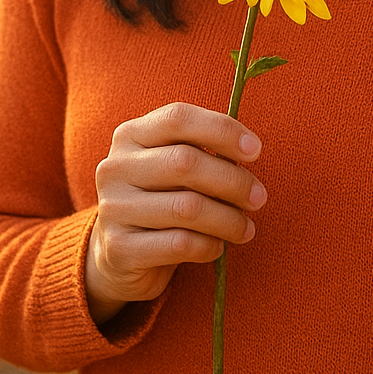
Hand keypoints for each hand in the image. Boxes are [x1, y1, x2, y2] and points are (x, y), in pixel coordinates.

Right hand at [85, 103, 265, 324]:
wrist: (118, 255)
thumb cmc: (159, 200)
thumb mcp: (173, 167)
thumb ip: (202, 151)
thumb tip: (249, 151)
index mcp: (130, 135)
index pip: (178, 118)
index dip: (222, 130)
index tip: (255, 150)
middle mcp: (115, 167)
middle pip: (186, 162)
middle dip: (233, 180)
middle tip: (259, 198)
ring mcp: (113, 208)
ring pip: (187, 207)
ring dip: (228, 219)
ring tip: (246, 228)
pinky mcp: (119, 248)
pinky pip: (179, 244)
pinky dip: (209, 246)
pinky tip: (218, 247)